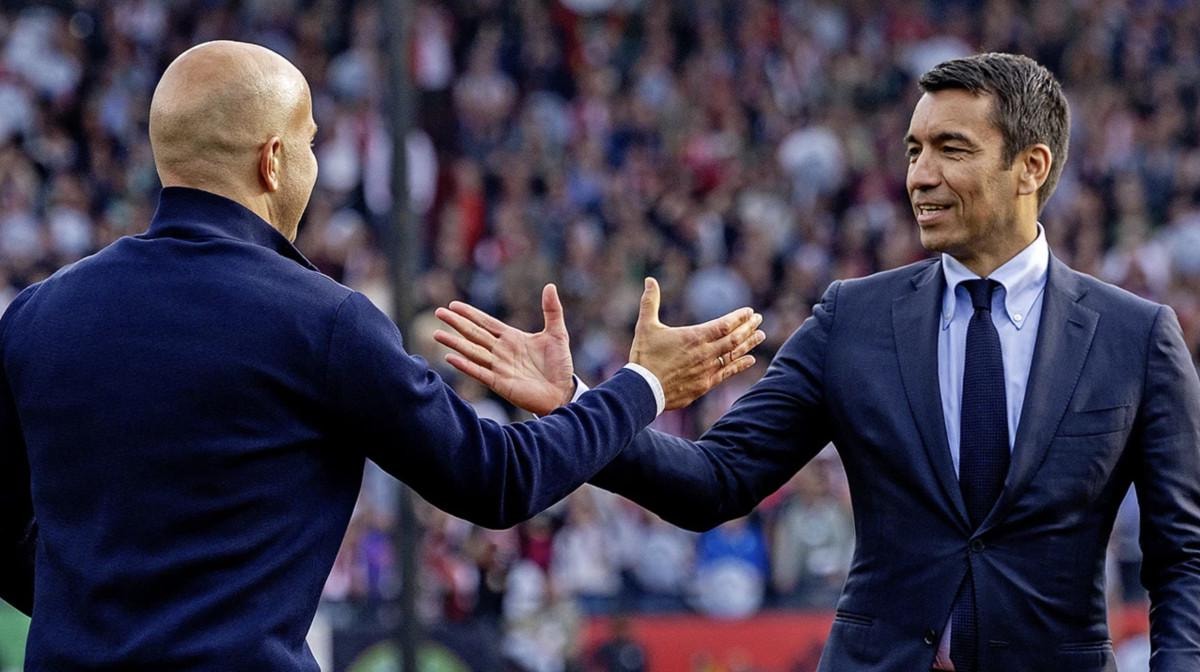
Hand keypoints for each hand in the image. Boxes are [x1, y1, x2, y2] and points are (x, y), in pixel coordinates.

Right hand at [433, 284, 574, 415]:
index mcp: (512, 338)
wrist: (563, 392)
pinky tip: (451, 358)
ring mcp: (498, 367)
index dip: (470, 314)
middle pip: (474, 334)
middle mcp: (501, 351)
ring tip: (437, 334)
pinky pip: (479, 372)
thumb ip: (552, 311)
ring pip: (472, 351)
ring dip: (455, 343)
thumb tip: (550, 286)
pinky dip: (465, 365)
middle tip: (438, 312)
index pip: (486, 323)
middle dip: (456, 323)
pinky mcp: (499, 383)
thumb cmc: (560, 365)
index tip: (454, 305)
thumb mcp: (557, 334)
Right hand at [630, 277, 763, 409]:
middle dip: (748, 327)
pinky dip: (740, 365)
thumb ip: (650, 302)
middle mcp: (705, 353)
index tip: (749, 312)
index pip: (725, 324)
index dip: (739, 317)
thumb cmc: (644, 357)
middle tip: (759, 319)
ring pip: (734, 355)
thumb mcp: (645, 326)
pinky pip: (727, 373)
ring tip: (760, 335)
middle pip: (734, 338)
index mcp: (694, 337)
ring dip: (748, 344)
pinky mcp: (704, 384)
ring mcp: (707, 370)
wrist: (643, 390)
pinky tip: (750, 360)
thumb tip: (649, 280)